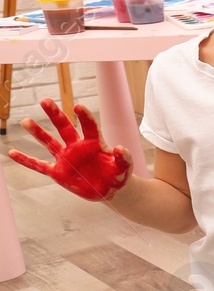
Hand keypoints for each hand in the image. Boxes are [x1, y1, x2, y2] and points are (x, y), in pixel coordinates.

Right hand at [8, 99, 131, 200]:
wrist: (110, 189)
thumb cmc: (118, 174)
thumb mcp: (125, 167)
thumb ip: (124, 158)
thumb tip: (119, 148)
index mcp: (95, 143)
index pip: (89, 126)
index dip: (84, 117)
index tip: (77, 106)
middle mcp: (77, 147)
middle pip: (64, 128)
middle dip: (55, 115)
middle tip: (45, 100)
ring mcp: (66, 159)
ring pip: (49, 142)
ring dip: (38, 132)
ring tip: (26, 121)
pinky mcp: (58, 172)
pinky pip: (39, 165)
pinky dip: (26, 161)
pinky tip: (12, 153)